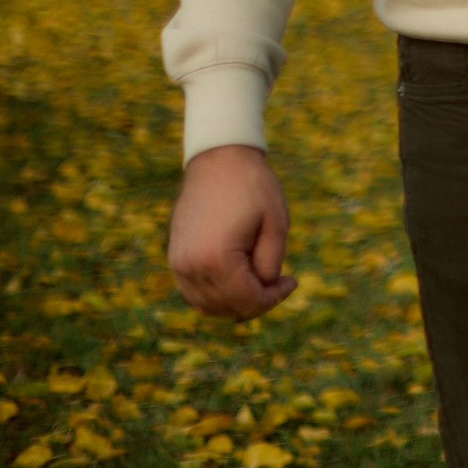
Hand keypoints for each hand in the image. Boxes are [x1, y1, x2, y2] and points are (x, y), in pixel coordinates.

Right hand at [169, 145, 296, 319]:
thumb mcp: (275, 226)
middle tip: (280, 282)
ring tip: (261, 281)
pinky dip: (217, 294)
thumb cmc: (253, 188)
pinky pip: (194, 292)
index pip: (246, 300)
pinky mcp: (175, 257)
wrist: (219, 160)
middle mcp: (189, 266)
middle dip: (257, 301)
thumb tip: (262, 290)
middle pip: (226, 308)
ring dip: (235, 301)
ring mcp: (177, 263)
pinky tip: (240, 279)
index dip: (274, 297)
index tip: (293, 280)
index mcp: (216, 258)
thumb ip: (270, 265)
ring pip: (207, 305)